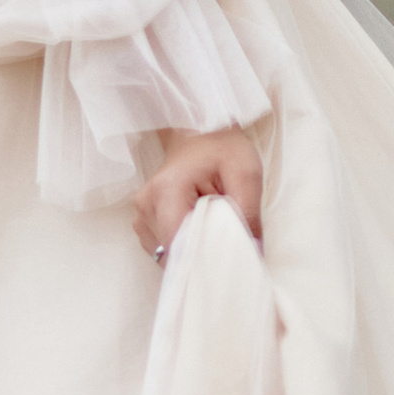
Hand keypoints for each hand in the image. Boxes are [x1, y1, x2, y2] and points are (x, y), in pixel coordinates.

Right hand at [132, 123, 263, 263]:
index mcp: (167, 191)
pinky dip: (185, 246)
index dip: (206, 259)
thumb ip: (248, 215)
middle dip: (203, 255)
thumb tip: (252, 254)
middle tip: (227, 242)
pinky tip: (199, 228)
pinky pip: (165, 248)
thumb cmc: (222, 148)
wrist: (200, 132)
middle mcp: (146, 205)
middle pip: (173, 253)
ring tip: (212, 228)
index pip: (179, 245)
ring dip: (193, 250)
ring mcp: (141, 214)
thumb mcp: (246, 174)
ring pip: (169, 254)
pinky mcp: (145, 221)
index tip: (229, 262)